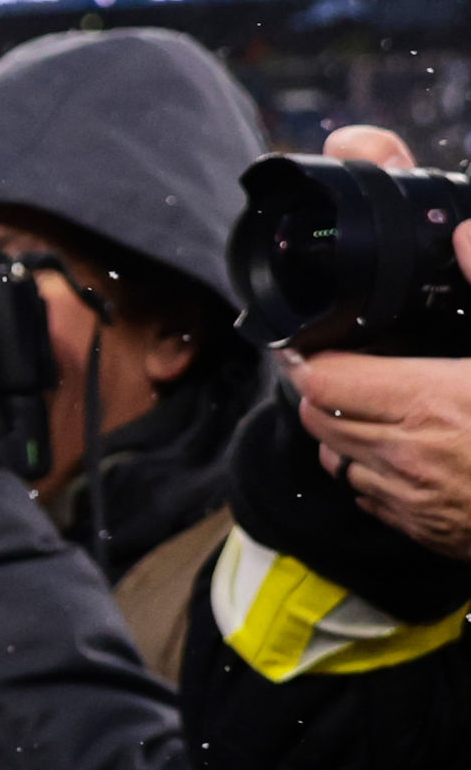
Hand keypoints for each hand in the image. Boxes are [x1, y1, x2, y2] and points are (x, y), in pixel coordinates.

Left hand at [285, 127, 470, 557]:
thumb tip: (466, 235)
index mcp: (425, 402)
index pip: (321, 379)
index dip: (313, 354)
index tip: (323, 338)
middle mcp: (405, 456)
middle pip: (317, 419)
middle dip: (325, 390)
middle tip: (355, 366)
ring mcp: (414, 502)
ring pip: (338, 463)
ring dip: (344, 435)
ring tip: (381, 409)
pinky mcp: (430, 534)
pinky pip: (372, 501)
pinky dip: (373, 475)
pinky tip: (412, 454)